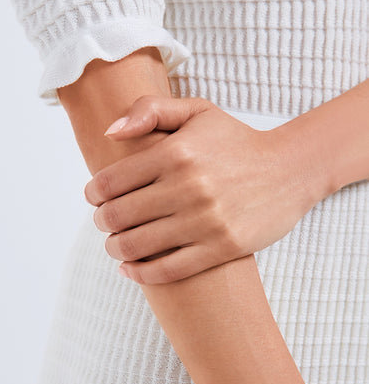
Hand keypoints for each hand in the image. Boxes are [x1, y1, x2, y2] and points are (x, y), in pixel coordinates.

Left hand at [84, 95, 318, 284]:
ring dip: (115, 248)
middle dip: (102, 221)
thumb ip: (150, 110)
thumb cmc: (236, 141)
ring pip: (137, 245)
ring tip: (116, 244)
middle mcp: (188, 186)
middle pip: (118, 216)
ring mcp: (205, 220)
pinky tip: (130, 268)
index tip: (95, 198)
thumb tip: (109, 132)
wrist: (290, 170)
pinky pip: (167, 270)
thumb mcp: (197, 111)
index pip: (110, 181)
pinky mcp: (221, 248)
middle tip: (105, 222)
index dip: (93, 194)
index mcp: (176, 152)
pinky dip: (140, 273)